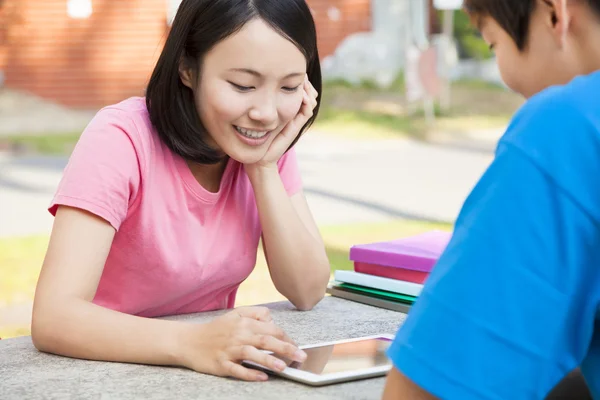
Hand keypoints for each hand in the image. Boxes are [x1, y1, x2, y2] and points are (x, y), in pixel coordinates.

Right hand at [178, 307, 306, 380]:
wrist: (188, 341)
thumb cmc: (215, 330)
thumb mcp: (235, 315)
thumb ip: (255, 313)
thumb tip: (272, 319)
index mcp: (243, 323)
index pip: (270, 329)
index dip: (286, 337)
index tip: (297, 346)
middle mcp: (237, 335)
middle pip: (265, 340)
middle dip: (285, 348)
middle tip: (301, 356)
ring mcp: (229, 350)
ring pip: (251, 354)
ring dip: (268, 359)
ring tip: (284, 366)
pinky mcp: (220, 364)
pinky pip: (237, 369)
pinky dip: (249, 373)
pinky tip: (262, 376)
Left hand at [248, 75, 317, 168]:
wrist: (258, 156)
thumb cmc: (252, 135)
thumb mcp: (253, 111)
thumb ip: (256, 99)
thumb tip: (251, 78)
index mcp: (282, 105)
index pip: (296, 87)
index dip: (297, 77)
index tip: (293, 67)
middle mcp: (291, 110)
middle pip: (306, 91)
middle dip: (305, 82)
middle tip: (302, 73)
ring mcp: (295, 119)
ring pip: (309, 100)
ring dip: (308, 90)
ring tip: (303, 81)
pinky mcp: (295, 127)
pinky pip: (306, 112)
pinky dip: (306, 102)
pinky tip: (303, 95)